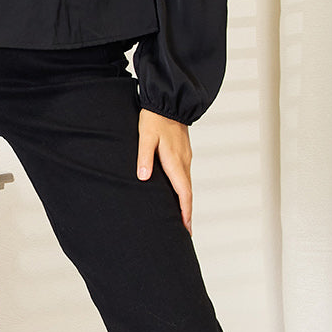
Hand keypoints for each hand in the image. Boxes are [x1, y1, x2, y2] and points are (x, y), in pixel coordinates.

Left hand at [137, 108, 191, 232]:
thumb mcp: (145, 136)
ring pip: (187, 184)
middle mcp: (184, 161)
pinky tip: (178, 195)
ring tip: (182, 218)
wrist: (168, 99)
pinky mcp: (182, 152)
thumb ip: (144, 157)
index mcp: (175, 160)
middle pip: (188, 193)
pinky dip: (183, 190)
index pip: (183, 192)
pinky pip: (184, 176)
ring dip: (185, 202)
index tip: (186, 229)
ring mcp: (185, 157)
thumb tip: (143, 178)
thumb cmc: (154, 117)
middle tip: (186, 232)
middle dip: (187, 213)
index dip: (184, 212)